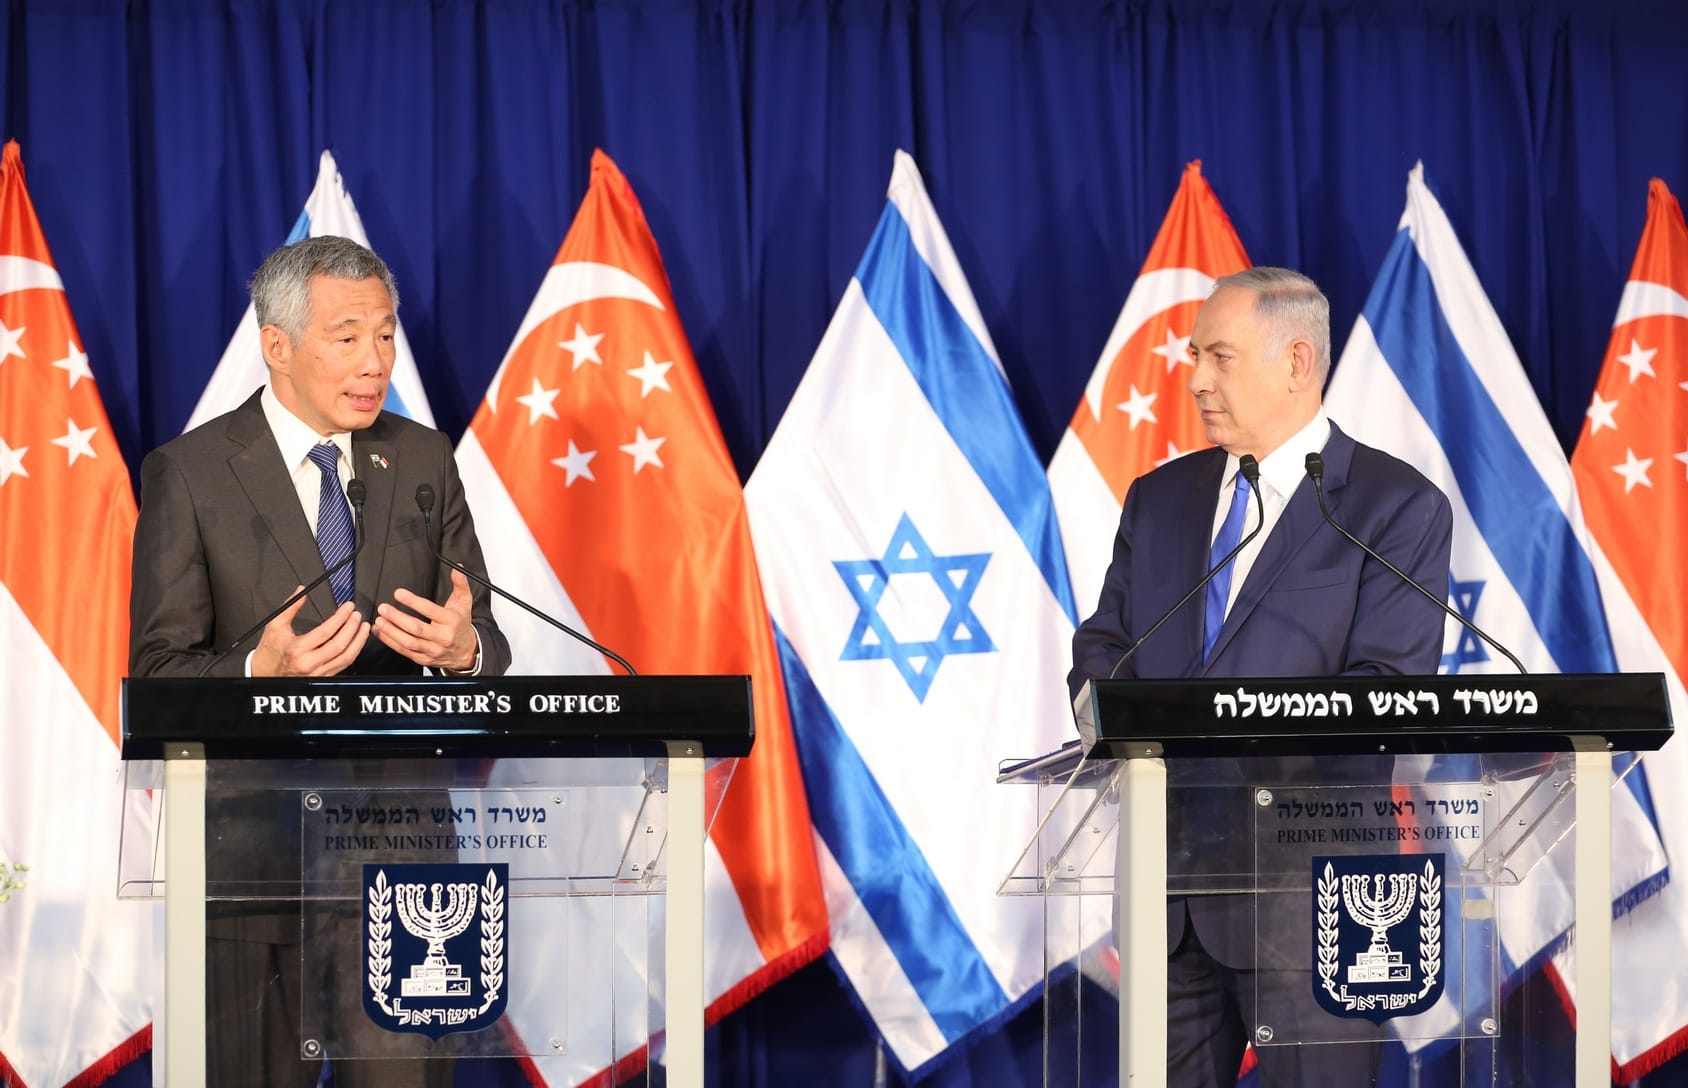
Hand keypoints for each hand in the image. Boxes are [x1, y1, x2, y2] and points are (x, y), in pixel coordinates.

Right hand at [250, 589, 369, 676]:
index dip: (340, 617)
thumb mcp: (274, 626)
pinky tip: (357, 641)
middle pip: (339, 645)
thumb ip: (290, 607)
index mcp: (297, 649)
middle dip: (352, 628)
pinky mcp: (323, 678)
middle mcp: (309, 663)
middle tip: (357, 615)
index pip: (326, 631)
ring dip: (359, 641)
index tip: (348, 607)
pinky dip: (353, 652)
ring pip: (346, 657)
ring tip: (364, 627)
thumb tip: (301, 590)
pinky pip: (343, 665)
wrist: (264, 674)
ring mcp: (318, 673)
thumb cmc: (269, 651)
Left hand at [372, 569, 477, 671]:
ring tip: (379, 621)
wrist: (466, 651)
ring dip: (391, 631)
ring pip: (408, 642)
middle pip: (416, 628)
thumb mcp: (464, 603)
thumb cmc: (461, 625)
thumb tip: (457, 568)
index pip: (430, 610)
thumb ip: (460, 584)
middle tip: (383, 608)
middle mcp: (442, 637)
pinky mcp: (424, 658)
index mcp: (451, 621)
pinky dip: (390, 641)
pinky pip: (404, 651)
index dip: (413, 602)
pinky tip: (381, 632)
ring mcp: (432, 650)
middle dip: (397, 618)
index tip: (399, 594)